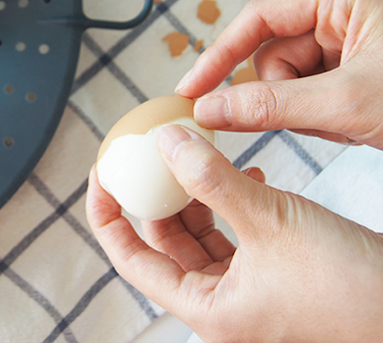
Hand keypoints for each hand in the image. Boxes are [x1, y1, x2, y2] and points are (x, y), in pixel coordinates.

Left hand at [86, 124, 382, 341]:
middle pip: (162, 244)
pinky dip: (228, 204)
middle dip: (154, 195)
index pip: (130, 259)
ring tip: (198, 156)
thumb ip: (211, 179)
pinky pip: (231, 236)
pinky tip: (245, 174)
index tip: (101, 173)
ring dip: (194, 195)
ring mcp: (244, 293)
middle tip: (147, 154)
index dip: (107, 214)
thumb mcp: (271, 220)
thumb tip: (165, 141)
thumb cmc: (352, 287)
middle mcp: (219, 306)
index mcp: (206, 309)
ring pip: (198, 236)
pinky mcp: (269, 277)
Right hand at [175, 0, 382, 148]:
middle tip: (321, 117)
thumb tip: (210, 109)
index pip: (259, 17)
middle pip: (273, 54)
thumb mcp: (347, 101)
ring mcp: (349, 43)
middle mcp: (343, 13)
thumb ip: (272, 105)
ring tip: (350, 124)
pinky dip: (324, 119)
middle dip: (286, 95)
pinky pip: (309, 96)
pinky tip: (357, 126)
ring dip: (306, 112)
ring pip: (288, 81)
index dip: (221, 55)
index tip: (192, 90)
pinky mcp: (354, 72)